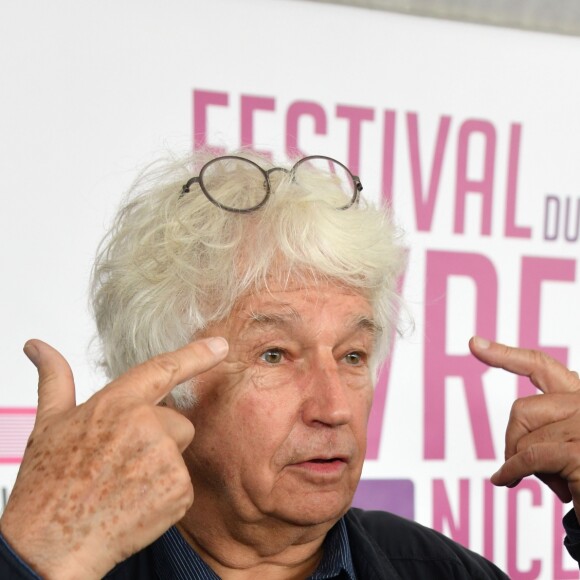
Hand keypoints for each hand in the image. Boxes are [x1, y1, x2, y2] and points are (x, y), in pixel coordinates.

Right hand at [0, 337, 227, 579]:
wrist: (50, 545)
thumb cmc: (48, 485)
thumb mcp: (48, 424)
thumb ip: (54, 378)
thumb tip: (37, 345)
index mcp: (116, 403)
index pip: (164, 368)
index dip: (196, 354)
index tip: (220, 345)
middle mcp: (145, 424)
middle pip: (177, 422)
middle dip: (159, 439)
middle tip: (121, 464)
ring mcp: (164, 457)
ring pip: (180, 452)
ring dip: (162, 467)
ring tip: (124, 485)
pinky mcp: (178, 489)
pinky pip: (183, 484)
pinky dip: (165, 496)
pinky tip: (135, 504)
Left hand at [469, 336, 579, 518]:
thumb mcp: (567, 446)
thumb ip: (547, 428)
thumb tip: (517, 432)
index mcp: (579, 397)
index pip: (539, 366)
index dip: (504, 354)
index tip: (474, 343)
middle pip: (521, 410)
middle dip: (514, 441)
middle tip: (525, 467)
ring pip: (524, 438)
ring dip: (525, 465)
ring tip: (556, 482)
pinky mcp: (578, 452)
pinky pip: (527, 458)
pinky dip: (511, 472)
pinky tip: (506, 481)